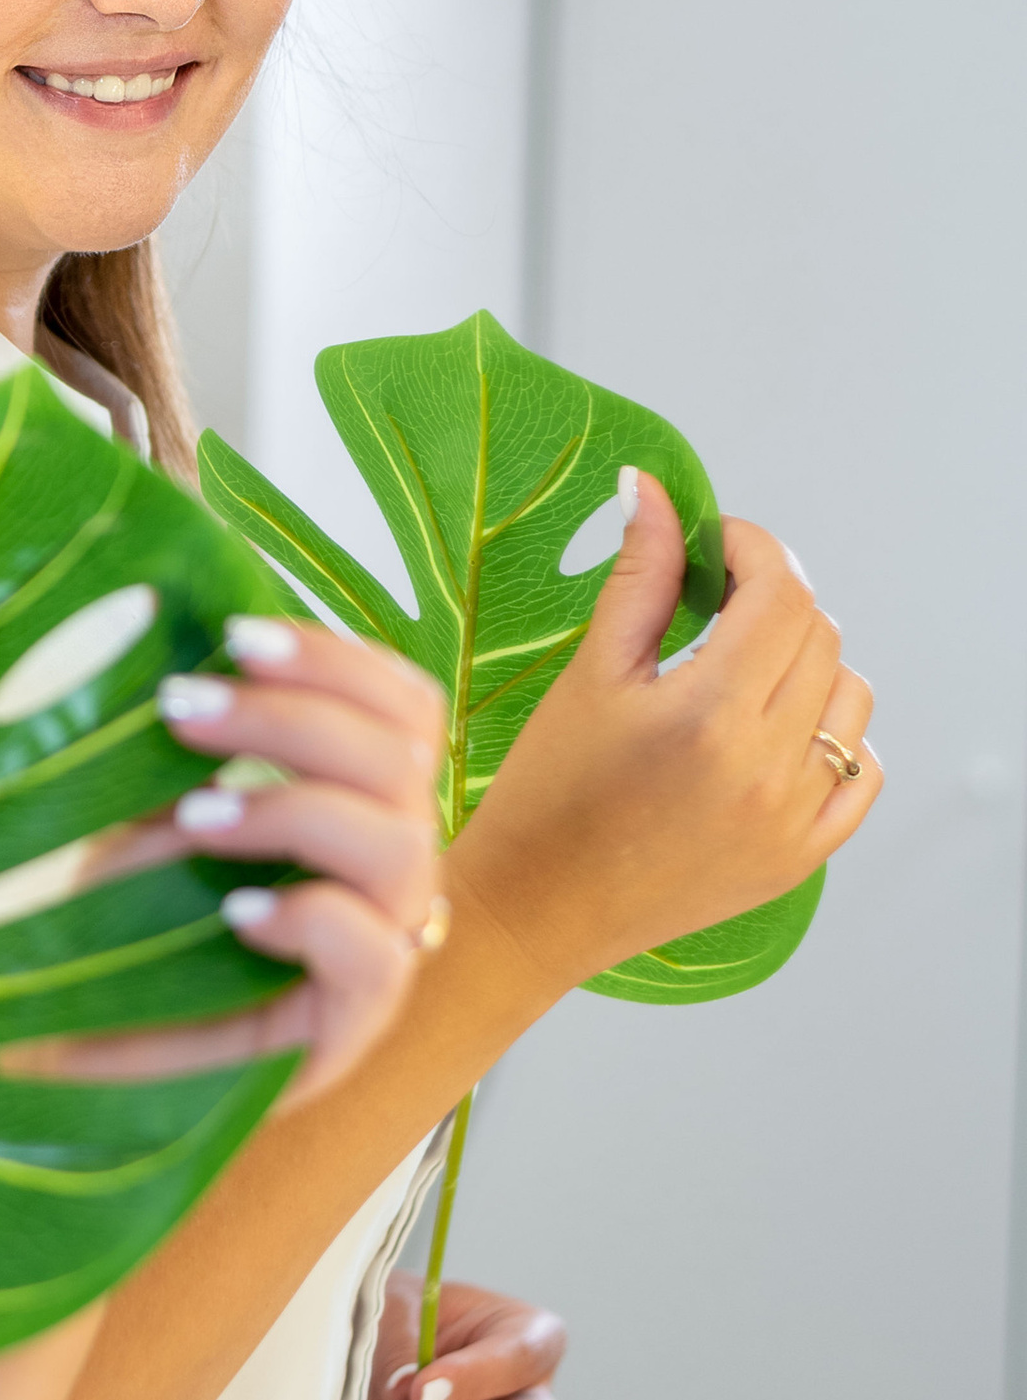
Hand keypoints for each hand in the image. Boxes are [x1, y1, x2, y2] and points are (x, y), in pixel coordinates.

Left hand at [10, 616, 448, 1096]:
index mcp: (364, 794)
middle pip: (399, 758)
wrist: (124, 1068)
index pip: (402, 704)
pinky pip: (375, 957)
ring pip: (400, 845)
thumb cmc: (144, 928)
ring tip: (195, 814)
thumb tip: (131, 635)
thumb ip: (172, 747)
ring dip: (292, 808)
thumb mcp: (151, 816)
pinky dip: (309, 918)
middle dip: (289, 717)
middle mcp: (390, 859)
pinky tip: (238, 911)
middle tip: (179, 707)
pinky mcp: (355, 1022)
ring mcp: (384, 940)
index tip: (235, 635)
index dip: (333, 659)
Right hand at [451, 478, 878, 1000]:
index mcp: (709, 715)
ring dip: (808, 664)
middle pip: (819, 636)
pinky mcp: (801, 856)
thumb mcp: (589, 673)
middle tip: (715, 602)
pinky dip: (833, 737)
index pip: (780, 592)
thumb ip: (641, 575)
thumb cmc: (546, 793)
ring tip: (741, 670)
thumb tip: (656, 490)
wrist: (537, 909)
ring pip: (851, 697)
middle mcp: (767, 769)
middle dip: (773, 599)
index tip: (715, 545)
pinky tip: (776, 731)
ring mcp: (793, 818)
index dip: (753, 548)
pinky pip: (861, 772)